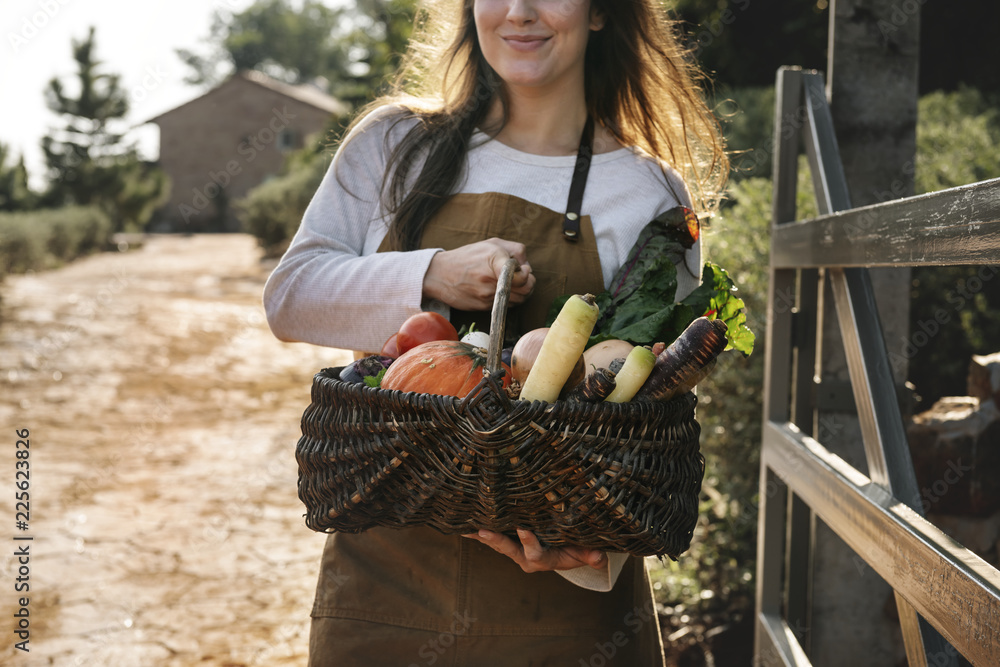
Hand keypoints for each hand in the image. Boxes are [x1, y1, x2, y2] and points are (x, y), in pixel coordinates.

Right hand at [423, 238, 534, 310]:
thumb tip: (526, 264)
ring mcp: (487, 296)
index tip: (522, 269)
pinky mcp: (483, 307)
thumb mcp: (491, 244)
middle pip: (524, 291)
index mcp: (494, 261)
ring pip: (517, 301)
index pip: (521, 276)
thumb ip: (514, 249)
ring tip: (511, 283)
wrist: (439, 274)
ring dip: (520, 293)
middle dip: (528, 284)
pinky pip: (504, 306)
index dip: (527, 274)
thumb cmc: (467, 257)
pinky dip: (507, 299)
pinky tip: (500, 290)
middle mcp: (491, 280)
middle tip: (522, 278)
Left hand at [463, 528, 605, 572]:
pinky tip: (462, 522)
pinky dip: (478, 530)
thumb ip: (592, 556)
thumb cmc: (578, 550)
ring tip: (464, 525)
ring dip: (481, 534)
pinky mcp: (507, 542)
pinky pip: (491, 536)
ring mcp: (514, 550)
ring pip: (496, 542)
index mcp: (543, 560)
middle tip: (483, 531)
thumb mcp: (588, 553)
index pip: (535, 553)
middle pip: (509, 549)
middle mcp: (525, 557)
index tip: (523, 528)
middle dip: (496, 540)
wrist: (567, 553)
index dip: (529, 542)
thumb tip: (598, 557)